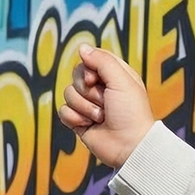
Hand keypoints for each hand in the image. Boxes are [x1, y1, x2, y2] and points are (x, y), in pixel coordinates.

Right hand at [58, 45, 154, 169]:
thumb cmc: (131, 114)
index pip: (91, 58)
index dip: (88, 66)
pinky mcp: (80, 121)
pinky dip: (75, 118)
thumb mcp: (122, 80)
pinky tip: (89, 125)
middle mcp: (101, 89)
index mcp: (114, 76)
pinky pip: (63, 111)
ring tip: (102, 118)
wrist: (130, 147)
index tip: (94, 78)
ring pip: (68, 93)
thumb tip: (82, 48)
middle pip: (76, 75)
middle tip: (104, 102)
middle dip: (87, 90)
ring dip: (85, 107)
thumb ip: (102, 60)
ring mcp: (89, 106)